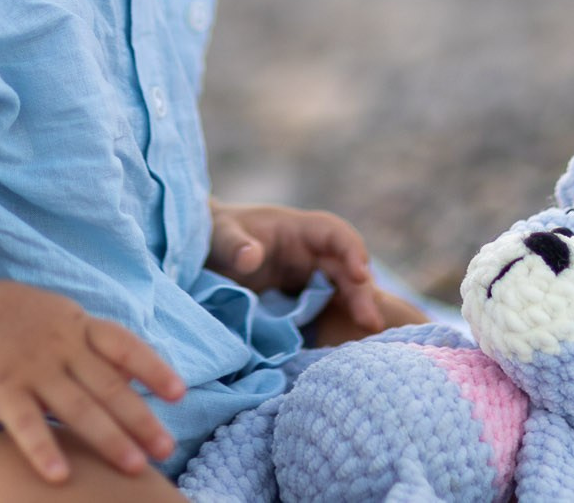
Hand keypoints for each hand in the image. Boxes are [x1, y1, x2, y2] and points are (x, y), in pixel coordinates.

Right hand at [0, 279, 185, 484]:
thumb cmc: (16, 319)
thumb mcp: (62, 319)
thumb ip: (95, 348)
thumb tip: (136, 379)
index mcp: (79, 327)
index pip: (125, 346)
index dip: (154, 368)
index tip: (179, 394)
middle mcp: (61, 347)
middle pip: (108, 385)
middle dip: (140, 419)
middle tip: (166, 449)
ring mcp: (31, 367)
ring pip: (77, 406)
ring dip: (108, 437)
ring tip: (134, 467)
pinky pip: (25, 423)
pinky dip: (43, 449)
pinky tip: (60, 476)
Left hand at [207, 200, 385, 333]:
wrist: (203, 252)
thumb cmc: (214, 234)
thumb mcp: (220, 236)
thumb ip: (235, 245)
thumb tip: (251, 257)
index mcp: (296, 229)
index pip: (334, 233)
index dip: (352, 250)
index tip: (362, 274)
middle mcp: (309, 252)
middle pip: (346, 268)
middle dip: (361, 291)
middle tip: (371, 322)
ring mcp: (308, 276)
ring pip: (342, 290)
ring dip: (356, 308)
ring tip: (368, 335)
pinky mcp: (301, 299)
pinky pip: (327, 308)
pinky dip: (339, 322)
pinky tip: (344, 343)